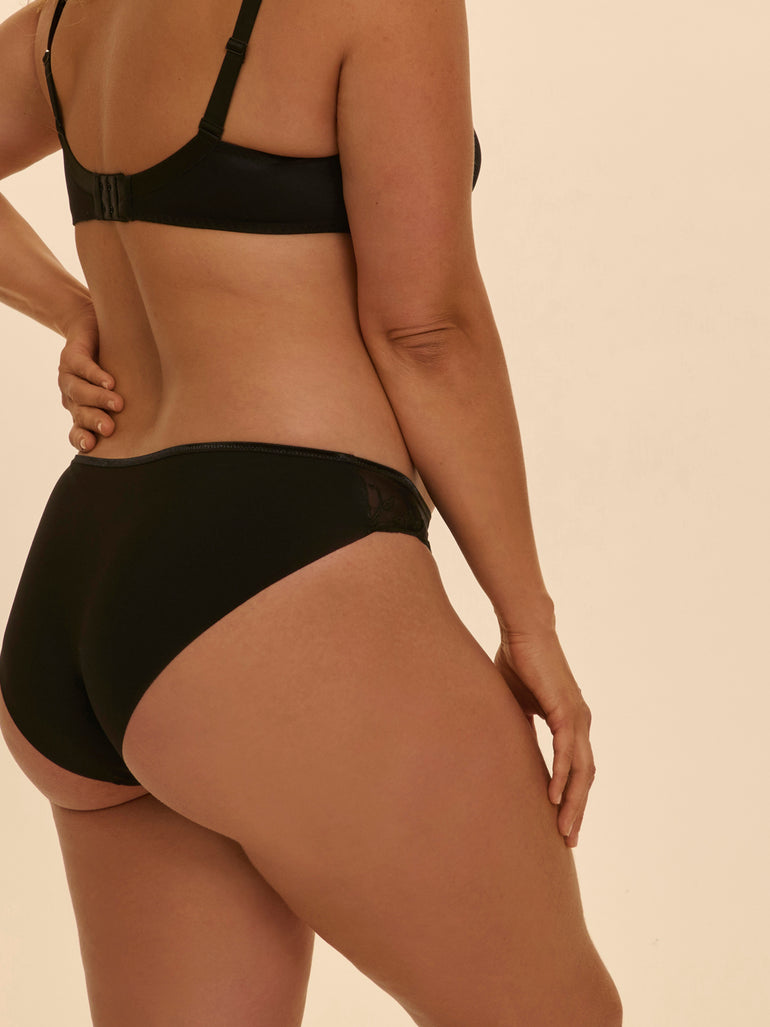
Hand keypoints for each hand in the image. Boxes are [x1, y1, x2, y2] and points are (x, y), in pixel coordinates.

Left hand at [58, 302, 122, 451]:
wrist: (91, 326)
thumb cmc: (113, 365)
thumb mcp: (121, 391)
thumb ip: (131, 410)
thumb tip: (162, 430)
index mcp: (81, 411)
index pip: (77, 431)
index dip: (81, 439)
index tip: (92, 446)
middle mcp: (72, 397)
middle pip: (79, 414)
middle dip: (93, 421)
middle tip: (109, 428)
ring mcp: (69, 376)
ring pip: (79, 392)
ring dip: (98, 399)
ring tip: (118, 404)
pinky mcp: (72, 355)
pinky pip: (82, 367)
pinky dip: (96, 376)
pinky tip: (110, 382)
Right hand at [494, 627, 594, 847]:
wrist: (525, 631)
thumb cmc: (520, 662)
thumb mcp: (519, 704)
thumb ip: (522, 726)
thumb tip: (512, 749)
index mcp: (570, 722)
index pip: (576, 768)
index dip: (572, 797)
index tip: (562, 824)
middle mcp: (580, 722)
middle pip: (584, 776)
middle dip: (577, 810)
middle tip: (568, 840)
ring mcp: (576, 716)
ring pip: (580, 769)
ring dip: (573, 801)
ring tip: (563, 829)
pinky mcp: (565, 709)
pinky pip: (566, 750)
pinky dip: (563, 774)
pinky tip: (555, 795)